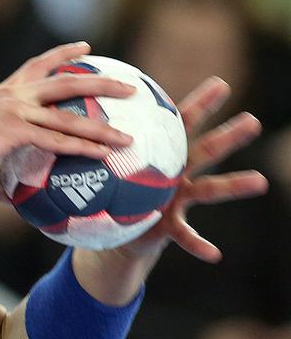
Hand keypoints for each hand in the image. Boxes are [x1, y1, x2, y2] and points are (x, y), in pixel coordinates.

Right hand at [0, 42, 134, 190]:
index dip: (63, 55)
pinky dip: (83, 148)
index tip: (87, 48)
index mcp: (2, 94)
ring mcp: (15, 111)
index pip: (37, 65)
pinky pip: (57, 140)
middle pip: (66, 81)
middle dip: (101, 82)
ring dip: (103, 125)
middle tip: (129, 87)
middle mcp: (12, 96)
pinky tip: (103, 156)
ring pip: (69, 115)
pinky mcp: (14, 131)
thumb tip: (12, 199)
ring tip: (129, 134)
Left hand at [114, 76, 266, 263]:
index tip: (222, 84)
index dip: (202, 104)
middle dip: (230, 135)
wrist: (117, 230)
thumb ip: (97, 139)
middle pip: (207, 150)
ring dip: (236, 185)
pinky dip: (198, 243)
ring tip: (261, 181)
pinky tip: (214, 254)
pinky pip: (185, 234)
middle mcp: (178, 173)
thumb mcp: (103, 162)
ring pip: (210, 189)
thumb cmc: (112, 188)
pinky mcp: (170, 225)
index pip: (182, 122)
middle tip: (253, 121)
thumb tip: (77, 103)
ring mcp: (179, 199)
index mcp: (162, 153)